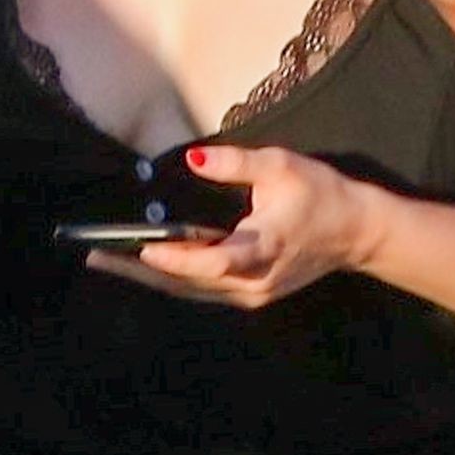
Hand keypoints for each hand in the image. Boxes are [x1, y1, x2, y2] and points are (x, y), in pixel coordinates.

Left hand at [86, 144, 372, 307]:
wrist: (357, 232)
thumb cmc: (320, 193)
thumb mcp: (282, 166)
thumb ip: (235, 163)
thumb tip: (193, 161)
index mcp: (264, 247)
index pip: (213, 260)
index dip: (177, 259)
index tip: (144, 250)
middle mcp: (254, 280)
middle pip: (189, 281)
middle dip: (141, 270)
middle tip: (97, 255)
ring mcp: (252, 293)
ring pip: (192, 290)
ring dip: (150, 277)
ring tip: (108, 261)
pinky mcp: (251, 294)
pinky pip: (203, 290)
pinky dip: (173, 278)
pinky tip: (145, 267)